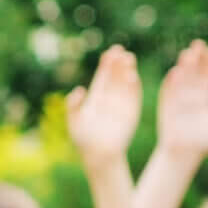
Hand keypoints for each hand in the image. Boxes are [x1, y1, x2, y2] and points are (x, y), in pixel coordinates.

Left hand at [64, 45, 141, 162]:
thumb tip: (78, 90)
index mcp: (96, 97)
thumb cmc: (84, 140)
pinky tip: (132, 76)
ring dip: (127, 71)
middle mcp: (110, 98)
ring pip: (125, 84)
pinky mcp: (132, 112)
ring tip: (128, 59)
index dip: (106, 64)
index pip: (103, 76)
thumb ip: (73, 106)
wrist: (99, 155)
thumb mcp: (74, 122)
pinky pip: (134, 97)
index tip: (110, 52)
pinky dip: (134, 87)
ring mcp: (122, 104)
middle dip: (118, 64)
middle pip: (115, 76)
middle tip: (121, 51)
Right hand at [154, 41, 207, 159]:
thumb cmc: (202, 141)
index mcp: (204, 99)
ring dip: (184, 68)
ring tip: (187, 53)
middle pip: (194, 75)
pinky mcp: (167, 109)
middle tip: (199, 44)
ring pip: (182, 82)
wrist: (184, 155)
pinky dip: (171, 85)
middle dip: (196, 60)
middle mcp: (191, 98)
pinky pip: (169, 95)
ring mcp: (178, 102)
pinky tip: (174, 73)